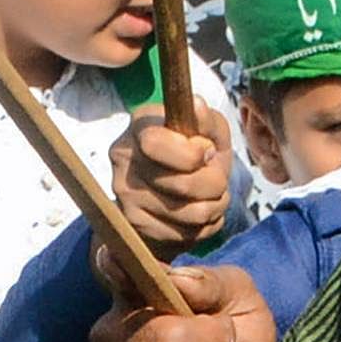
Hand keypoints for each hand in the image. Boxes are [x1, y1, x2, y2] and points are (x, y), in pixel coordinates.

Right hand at [113, 119, 232, 254]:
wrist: (179, 184)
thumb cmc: (196, 150)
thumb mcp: (209, 129)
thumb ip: (207, 119)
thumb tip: (197, 107)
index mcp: (140, 126)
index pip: (156, 144)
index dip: (192, 154)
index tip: (207, 151)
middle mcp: (123, 160)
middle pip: (182, 185)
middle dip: (215, 183)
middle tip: (216, 177)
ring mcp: (125, 196)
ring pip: (190, 214)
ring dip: (215, 206)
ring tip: (212, 195)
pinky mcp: (137, 225)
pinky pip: (186, 234)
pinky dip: (205, 225)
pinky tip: (200, 210)